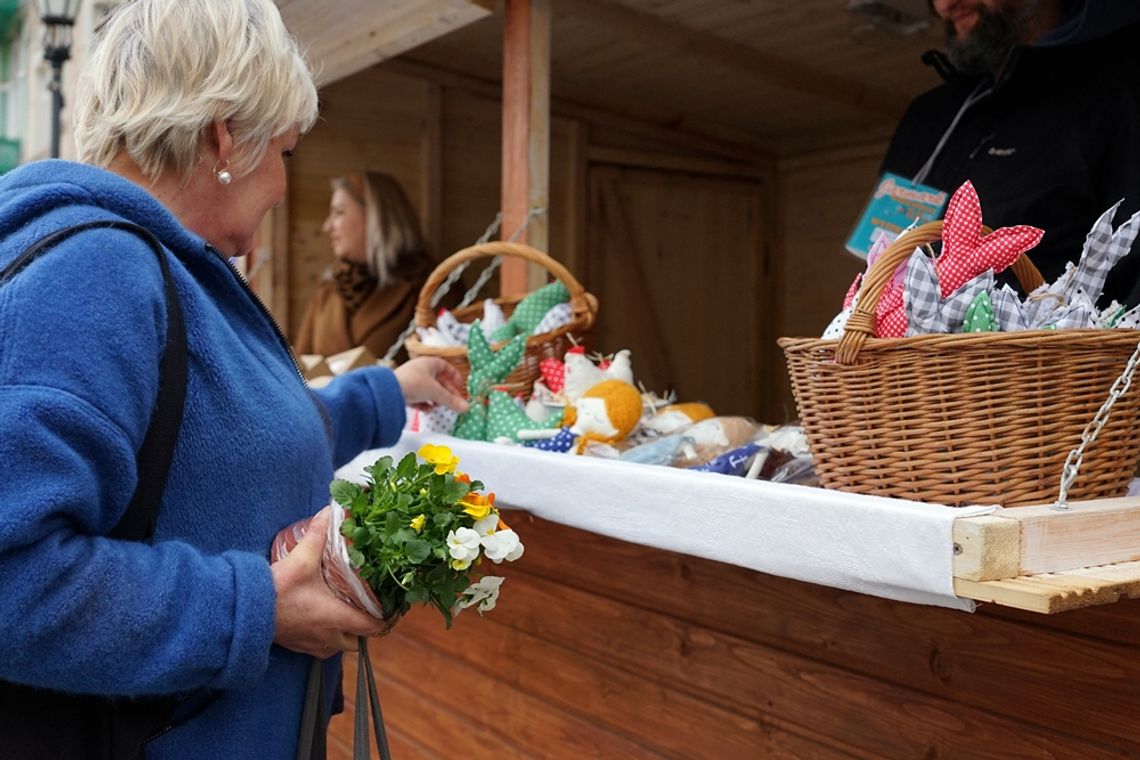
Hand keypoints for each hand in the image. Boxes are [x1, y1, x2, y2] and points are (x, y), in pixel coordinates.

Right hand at [271, 508, 386, 658]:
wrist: (246, 610)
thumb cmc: (278, 589)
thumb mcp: (302, 559)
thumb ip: (317, 535)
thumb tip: (329, 512)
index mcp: (336, 617)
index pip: (371, 627)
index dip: (382, 619)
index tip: (387, 608)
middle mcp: (328, 636)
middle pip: (356, 642)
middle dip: (362, 629)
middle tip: (364, 609)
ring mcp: (311, 645)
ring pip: (338, 647)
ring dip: (343, 635)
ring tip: (344, 615)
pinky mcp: (297, 647)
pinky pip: (319, 649)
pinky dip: (325, 639)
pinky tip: (320, 622)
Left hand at [394, 356, 468, 412]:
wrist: (389, 391)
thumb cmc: (413, 383)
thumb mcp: (436, 392)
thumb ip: (451, 401)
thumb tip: (465, 407)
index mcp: (429, 363)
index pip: (446, 367)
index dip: (455, 378)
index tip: (460, 388)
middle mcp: (420, 369)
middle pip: (438, 380)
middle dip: (446, 392)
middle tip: (453, 402)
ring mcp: (411, 380)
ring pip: (428, 389)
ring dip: (435, 399)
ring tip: (439, 406)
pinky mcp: (404, 391)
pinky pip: (418, 397)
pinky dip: (424, 403)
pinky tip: (427, 409)